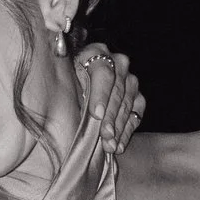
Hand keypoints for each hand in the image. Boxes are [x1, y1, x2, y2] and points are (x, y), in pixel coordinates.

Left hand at [74, 41, 145, 162]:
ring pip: (128, 103)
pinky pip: (136, 112)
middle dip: (111, 117)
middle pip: (117, 91)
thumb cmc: (66, 79)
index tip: (96, 115)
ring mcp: (129, 78)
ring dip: (119, 127)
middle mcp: (118, 63)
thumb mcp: (63, 78)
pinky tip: (119, 144)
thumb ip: (68, 89)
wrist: (77, 76)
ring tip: (110, 146)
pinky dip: (127, 130)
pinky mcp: (136, 94)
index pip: (103, 73)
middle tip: (105, 136)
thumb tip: (69, 109)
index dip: (100, 95)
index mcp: (95, 53)